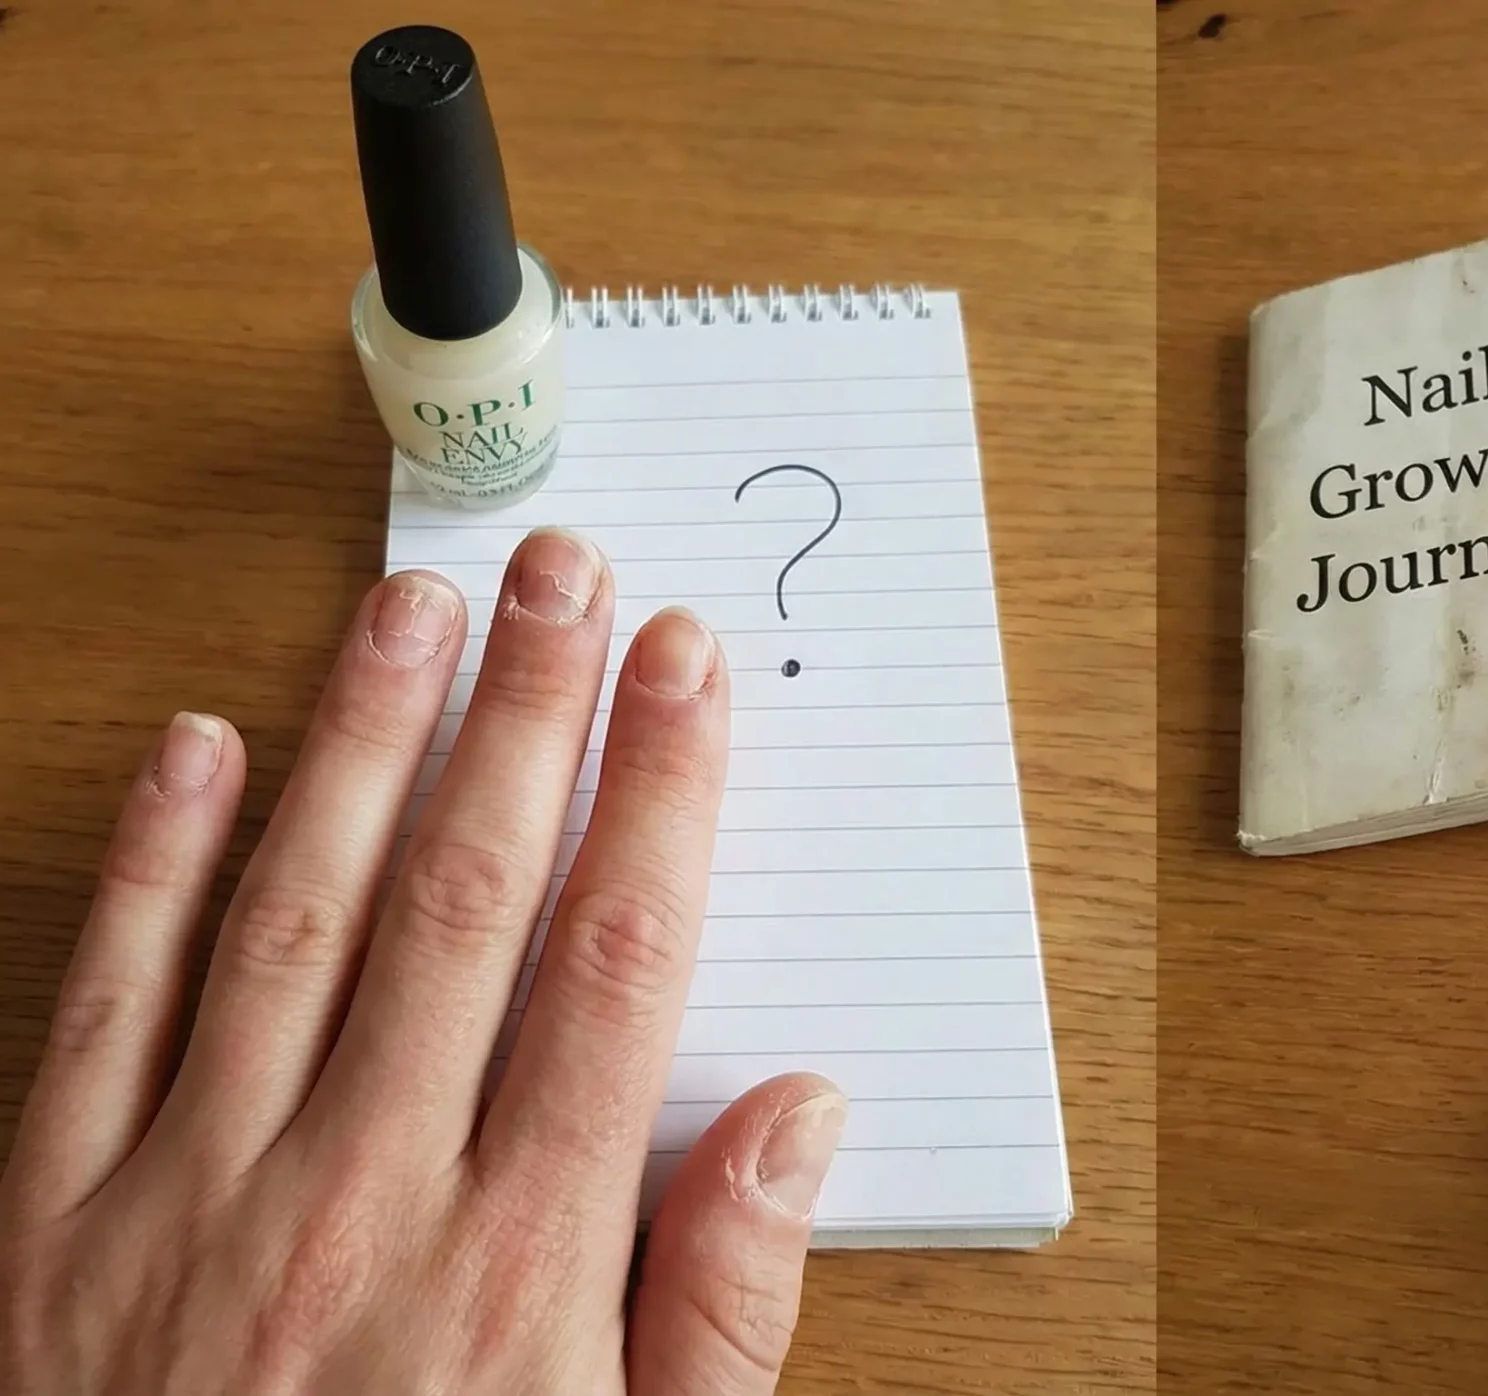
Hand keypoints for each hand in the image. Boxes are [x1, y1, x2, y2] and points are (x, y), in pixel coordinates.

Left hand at [1, 528, 844, 1394]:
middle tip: (558, 575)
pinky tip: (192, 751)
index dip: (658, 792)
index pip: (613, 966)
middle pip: (464, 903)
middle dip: (526, 716)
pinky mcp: (48, 1232)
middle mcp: (358, 1204)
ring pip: (289, 920)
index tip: (681, 672)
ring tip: (411, 611)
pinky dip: (143, 872)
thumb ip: (724, 1303)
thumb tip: (801, 1116)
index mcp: (520, 1266)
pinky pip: (97, 1013)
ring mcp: (189, 1206)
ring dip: (360, 745)